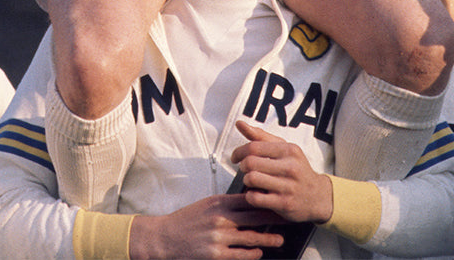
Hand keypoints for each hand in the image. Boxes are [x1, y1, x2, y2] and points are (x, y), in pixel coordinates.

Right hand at [128, 193, 284, 259]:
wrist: (163, 238)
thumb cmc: (187, 220)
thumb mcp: (208, 204)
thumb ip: (228, 202)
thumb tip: (251, 199)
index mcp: (220, 202)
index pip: (251, 198)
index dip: (269, 199)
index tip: (282, 198)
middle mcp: (222, 218)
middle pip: (256, 216)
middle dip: (275, 217)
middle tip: (290, 217)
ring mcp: (219, 237)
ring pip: (251, 237)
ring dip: (268, 238)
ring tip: (280, 239)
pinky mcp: (214, 254)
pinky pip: (239, 254)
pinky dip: (252, 253)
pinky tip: (259, 252)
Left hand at [231, 120, 333, 223]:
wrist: (317, 196)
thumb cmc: (296, 169)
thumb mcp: (284, 149)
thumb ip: (261, 136)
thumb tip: (239, 123)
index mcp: (289, 150)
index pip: (254, 146)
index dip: (239, 152)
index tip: (236, 158)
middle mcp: (290, 167)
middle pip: (250, 162)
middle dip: (242, 166)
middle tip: (246, 170)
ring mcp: (288, 186)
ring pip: (251, 179)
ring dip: (247, 181)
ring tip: (252, 181)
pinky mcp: (284, 203)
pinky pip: (255, 198)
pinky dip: (250, 196)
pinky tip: (256, 194)